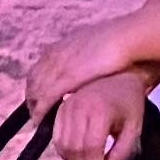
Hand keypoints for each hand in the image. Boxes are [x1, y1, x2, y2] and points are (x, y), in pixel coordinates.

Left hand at [23, 16, 144, 120]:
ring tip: (37, 121)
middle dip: (32, 97)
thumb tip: (86, 62)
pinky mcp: (67, 78)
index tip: (38, 97)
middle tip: (35, 113)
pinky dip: (41, 110)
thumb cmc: (119, 42)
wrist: (127, 38)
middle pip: (34, 79)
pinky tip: (41, 121)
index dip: (36, 84)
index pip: (39, 68)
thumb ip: (84, 55)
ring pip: (37, 89)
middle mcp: (56, 55)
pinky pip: (46, 97)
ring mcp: (60, 66)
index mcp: (62, 46)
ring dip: (34, 106)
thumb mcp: (94, 46)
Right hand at [49, 73, 153, 159]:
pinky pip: (56, 136)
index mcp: (99, 111)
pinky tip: (79, 154)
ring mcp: (67, 107)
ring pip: (62, 145)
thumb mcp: (133, 128)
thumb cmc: (130, 101)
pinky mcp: (61, 108)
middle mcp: (78, 108)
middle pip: (73, 149)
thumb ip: (121, 153)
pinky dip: (65, 151)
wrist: (120, 75)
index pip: (90, 149)